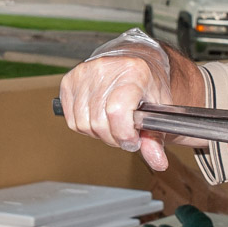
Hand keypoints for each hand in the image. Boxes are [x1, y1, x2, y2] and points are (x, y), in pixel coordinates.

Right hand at [59, 29, 173, 169]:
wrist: (135, 65)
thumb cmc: (147, 86)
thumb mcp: (158, 111)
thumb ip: (155, 138)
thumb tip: (157, 161)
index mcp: (133, 72)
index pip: (117, 111)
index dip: (123, 134)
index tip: (132, 139)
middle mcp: (106, 68)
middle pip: (99, 121)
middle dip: (113, 136)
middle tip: (124, 132)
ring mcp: (85, 72)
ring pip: (83, 124)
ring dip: (98, 133)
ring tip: (112, 124)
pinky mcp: (70, 79)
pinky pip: (71, 119)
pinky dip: (85, 126)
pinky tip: (98, 117)